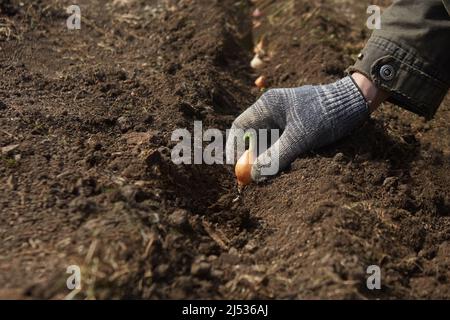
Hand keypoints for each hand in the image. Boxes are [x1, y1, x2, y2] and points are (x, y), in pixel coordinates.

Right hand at [226, 75, 382, 181]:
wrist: (356, 102)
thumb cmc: (326, 115)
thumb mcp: (300, 138)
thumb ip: (276, 156)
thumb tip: (254, 175)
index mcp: (267, 105)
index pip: (239, 126)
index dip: (234, 147)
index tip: (235, 168)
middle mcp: (272, 109)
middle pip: (253, 136)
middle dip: (253, 157)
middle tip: (255, 177)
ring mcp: (284, 117)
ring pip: (267, 141)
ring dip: (268, 157)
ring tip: (273, 172)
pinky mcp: (295, 125)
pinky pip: (280, 142)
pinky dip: (280, 154)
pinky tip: (286, 165)